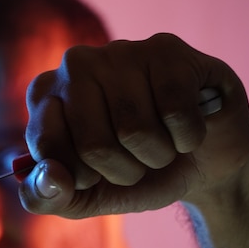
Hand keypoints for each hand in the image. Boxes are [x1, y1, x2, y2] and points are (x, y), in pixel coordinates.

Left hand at [19, 33, 248, 217]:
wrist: (204, 161)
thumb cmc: (138, 173)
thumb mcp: (86, 197)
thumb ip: (47, 197)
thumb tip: (50, 176)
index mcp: (44, 96)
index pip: (49, 152)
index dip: (83, 178)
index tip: (97, 171)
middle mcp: (75, 65)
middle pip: (94, 145)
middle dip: (125, 171)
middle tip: (138, 159)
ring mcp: (120, 51)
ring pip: (136, 130)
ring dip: (159, 155)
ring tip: (164, 140)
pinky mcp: (167, 49)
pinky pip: (176, 113)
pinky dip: (188, 137)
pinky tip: (187, 123)